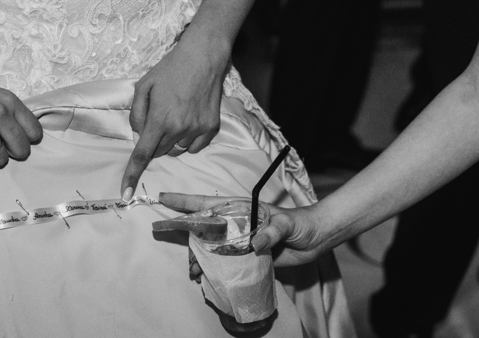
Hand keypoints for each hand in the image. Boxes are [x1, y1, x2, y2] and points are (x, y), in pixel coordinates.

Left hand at [120, 30, 229, 197]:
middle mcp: (179, 129)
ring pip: (177, 150)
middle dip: (154, 142)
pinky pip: (194, 146)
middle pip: (160, 152)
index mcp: (159, 119)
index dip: (132, 175)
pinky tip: (189, 119)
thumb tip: (139, 135)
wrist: (203, 56)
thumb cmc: (170, 69)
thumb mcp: (143, 87)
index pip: (143, 155)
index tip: (125, 194)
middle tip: (157, 119)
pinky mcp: (212, 127)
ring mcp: (198, 129)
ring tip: (176, 114)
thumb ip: (136, 114)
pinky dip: (188, 140)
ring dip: (171, 140)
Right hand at [158, 192, 333, 267]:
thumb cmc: (301, 224)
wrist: (315, 240)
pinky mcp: (245, 258)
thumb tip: (255, 243)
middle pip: (203, 229)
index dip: (186, 201)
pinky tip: (205, 280)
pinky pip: (223, 264)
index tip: (163, 198)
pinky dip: (211, 272)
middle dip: (186, 238)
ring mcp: (238, 242)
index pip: (209, 204)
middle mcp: (235, 224)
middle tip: (175, 248)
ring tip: (194, 273)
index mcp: (241, 209)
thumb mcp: (287, 224)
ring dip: (198, 260)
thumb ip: (272, 232)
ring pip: (209, 249)